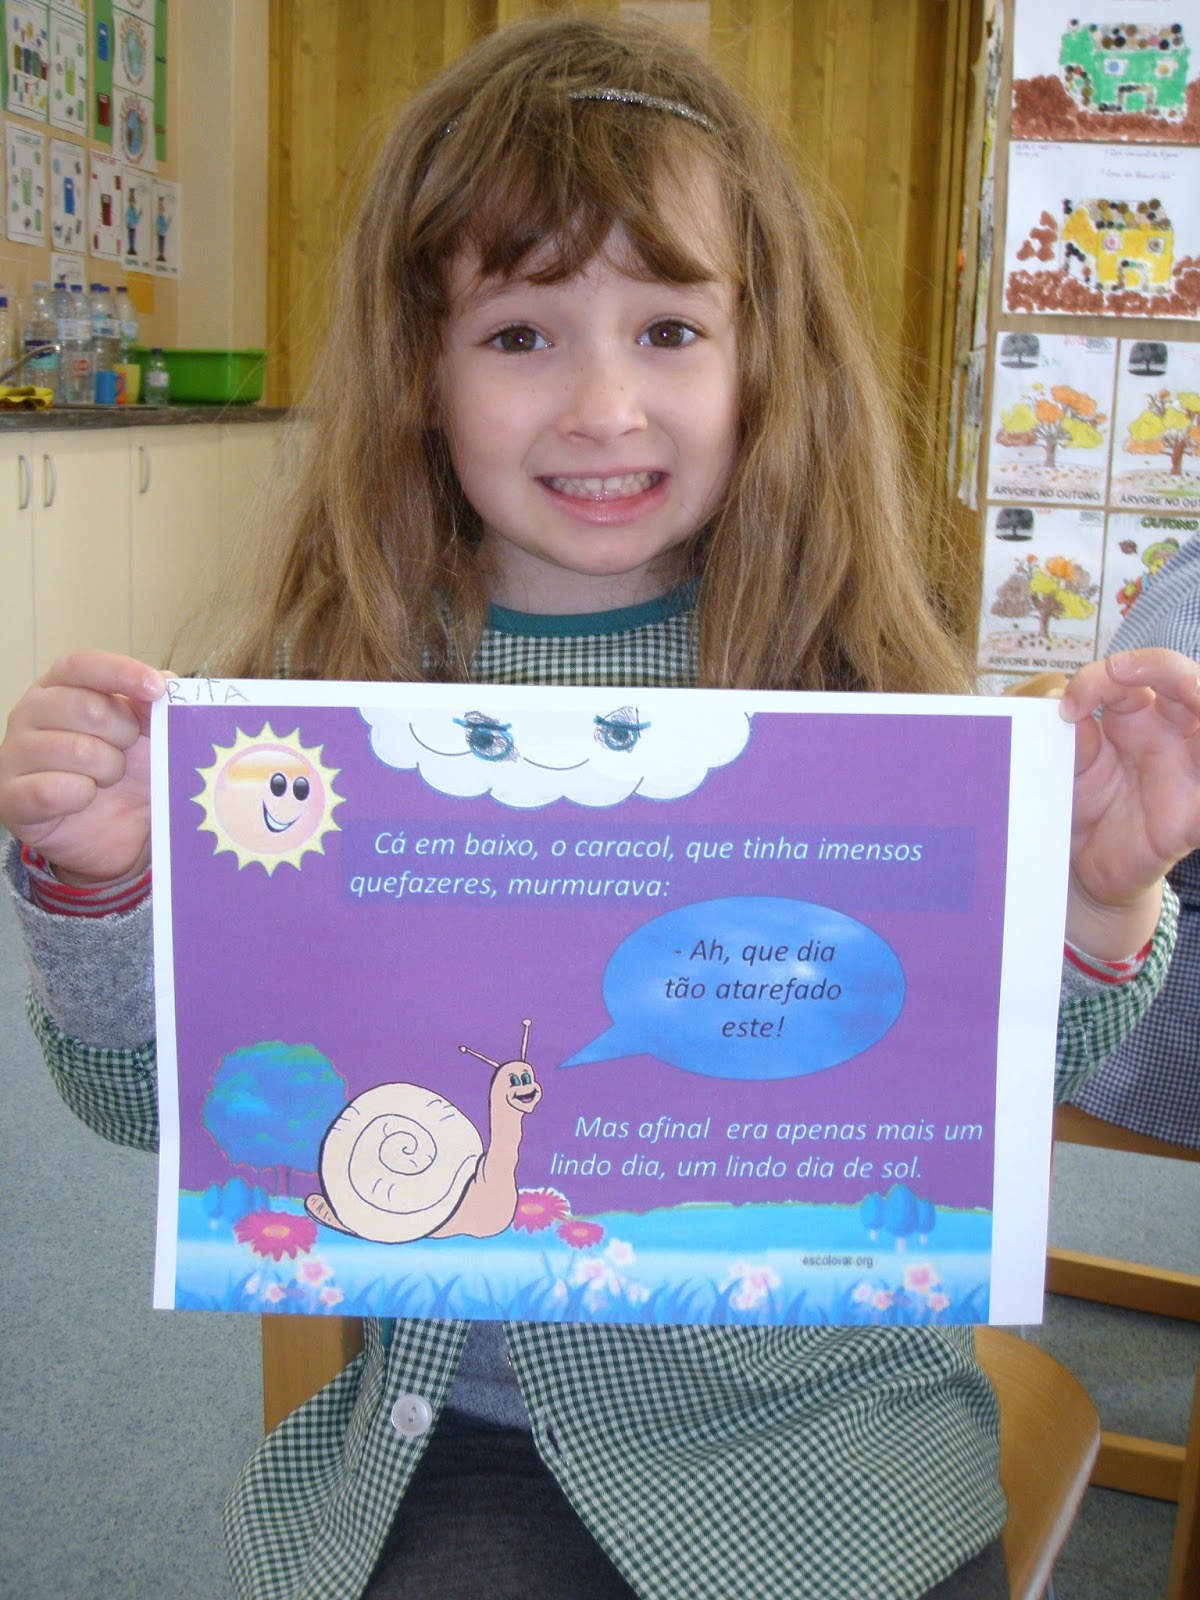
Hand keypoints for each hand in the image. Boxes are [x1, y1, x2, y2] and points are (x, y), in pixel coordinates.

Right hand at [0, 651, 165, 885]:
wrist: (119, 832)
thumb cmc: (130, 772)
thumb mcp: (152, 733)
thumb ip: (156, 704)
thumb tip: (164, 681)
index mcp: (59, 686)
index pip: (82, 664)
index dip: (121, 673)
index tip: (157, 689)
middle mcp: (29, 713)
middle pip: (86, 706)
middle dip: (124, 734)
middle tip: (126, 753)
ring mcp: (14, 754)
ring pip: (77, 750)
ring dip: (108, 770)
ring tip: (106, 779)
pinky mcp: (11, 798)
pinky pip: (52, 790)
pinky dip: (82, 797)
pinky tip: (85, 799)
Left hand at [1060, 647, 1199, 957]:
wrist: (1084, 866)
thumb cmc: (1083, 807)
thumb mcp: (1070, 768)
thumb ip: (1071, 736)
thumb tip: (1059, 696)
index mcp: (1137, 717)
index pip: (1133, 675)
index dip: (1100, 678)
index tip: (1066, 706)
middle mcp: (1171, 735)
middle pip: (1187, 681)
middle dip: (1160, 665)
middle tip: (1119, 671)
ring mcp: (1189, 772)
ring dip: (1198, 696)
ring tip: (1186, 691)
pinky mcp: (1194, 817)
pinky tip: (1193, 769)